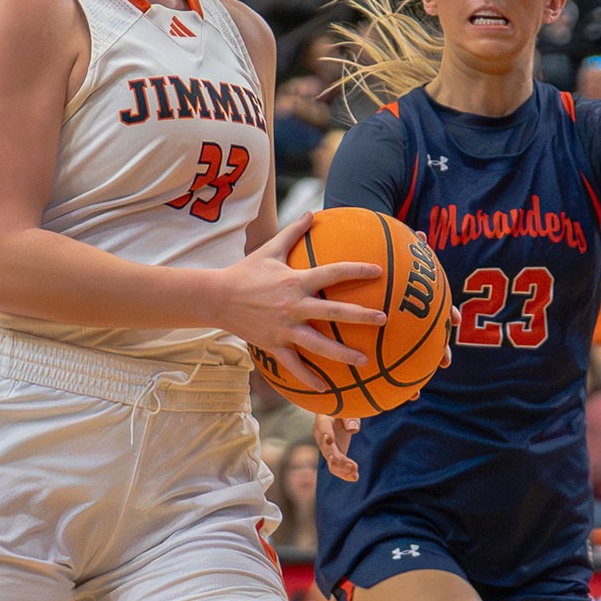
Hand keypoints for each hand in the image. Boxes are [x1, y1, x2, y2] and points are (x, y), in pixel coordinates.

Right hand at [220, 212, 385, 389]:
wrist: (217, 298)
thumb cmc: (246, 271)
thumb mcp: (269, 249)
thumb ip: (293, 232)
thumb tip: (312, 212)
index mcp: (296, 281)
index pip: (332, 273)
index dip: (356, 271)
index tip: (378, 271)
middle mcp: (293, 305)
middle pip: (333, 312)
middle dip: (360, 316)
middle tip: (383, 319)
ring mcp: (284, 328)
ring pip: (318, 344)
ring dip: (342, 353)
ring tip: (364, 361)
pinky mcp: (274, 345)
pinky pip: (294, 365)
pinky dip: (309, 377)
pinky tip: (327, 388)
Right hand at [316, 414, 362, 482]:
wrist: (338, 414)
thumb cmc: (344, 409)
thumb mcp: (348, 409)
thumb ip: (349, 418)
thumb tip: (353, 429)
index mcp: (323, 420)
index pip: (323, 427)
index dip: (326, 434)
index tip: (330, 440)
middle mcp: (321, 435)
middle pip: (325, 448)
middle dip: (335, 457)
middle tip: (349, 465)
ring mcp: (326, 447)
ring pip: (330, 461)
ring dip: (341, 469)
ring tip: (354, 474)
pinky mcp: (333, 454)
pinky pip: (336, 466)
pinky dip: (344, 473)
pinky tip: (355, 477)